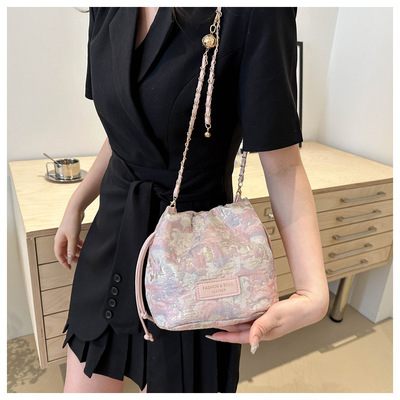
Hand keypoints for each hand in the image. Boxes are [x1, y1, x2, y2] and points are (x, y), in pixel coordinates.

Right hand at [54, 207, 84, 268]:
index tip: (69, 267)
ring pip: (70, 247)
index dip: (63, 262)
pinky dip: (78, 244)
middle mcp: (61, 239)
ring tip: (83, 253)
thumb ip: (71, 249)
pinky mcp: (72, 232)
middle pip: (65, 251)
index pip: (59, 255)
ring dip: (76, 250)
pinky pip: (74, 241)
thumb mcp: (72, 237)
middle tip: (78, 261)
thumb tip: (69, 258)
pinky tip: (83, 244)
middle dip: (71, 257)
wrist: (75, 210)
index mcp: (58, 241)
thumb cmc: (71, 222)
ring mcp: (66, 235)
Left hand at [207, 292, 327, 352]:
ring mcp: (267, 324)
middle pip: (240, 331)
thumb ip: (261, 327)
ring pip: (246, 324)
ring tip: (223, 316)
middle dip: (226, 328)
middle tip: (213, 322)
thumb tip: (251, 342)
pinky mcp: (270, 317)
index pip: (239, 337)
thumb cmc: (295, 312)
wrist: (309, 305)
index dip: (225, 336)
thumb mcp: (275, 316)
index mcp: (264, 334)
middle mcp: (264, 330)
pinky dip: (244, 315)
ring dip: (234, 322)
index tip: (212, 334)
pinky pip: (253, 318)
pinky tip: (240, 309)